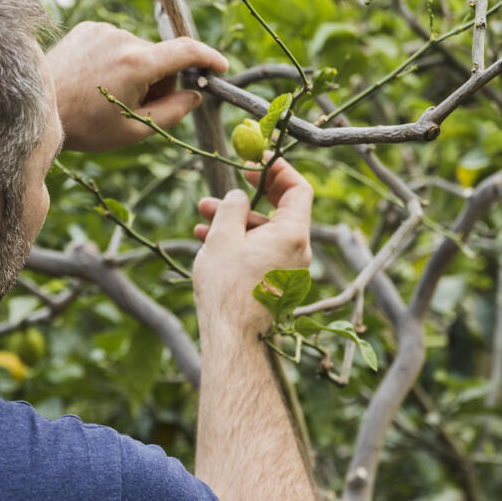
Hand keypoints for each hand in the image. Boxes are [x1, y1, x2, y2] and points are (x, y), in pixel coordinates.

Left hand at [46, 22, 227, 152]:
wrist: (37, 107)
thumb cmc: (85, 125)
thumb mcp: (135, 129)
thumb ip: (173, 112)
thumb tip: (196, 95)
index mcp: (137, 64)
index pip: (187, 51)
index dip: (209, 58)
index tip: (221, 67)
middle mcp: (123, 38)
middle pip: (162, 57)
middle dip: (161, 80)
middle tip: (140, 106)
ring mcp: (104, 29)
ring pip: (140, 50)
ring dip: (139, 70)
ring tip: (111, 95)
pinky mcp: (90, 27)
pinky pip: (118, 43)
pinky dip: (119, 60)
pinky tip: (97, 79)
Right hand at [192, 157, 312, 339]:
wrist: (233, 338)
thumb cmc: (227, 288)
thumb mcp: (223, 236)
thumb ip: (232, 207)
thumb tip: (238, 196)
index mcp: (294, 234)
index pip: (299, 189)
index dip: (278, 170)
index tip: (256, 161)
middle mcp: (299, 251)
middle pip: (281, 210)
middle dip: (250, 195)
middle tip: (231, 182)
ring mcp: (289, 270)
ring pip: (265, 233)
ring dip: (236, 220)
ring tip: (203, 213)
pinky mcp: (276, 285)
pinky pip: (261, 253)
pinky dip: (240, 242)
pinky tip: (208, 240)